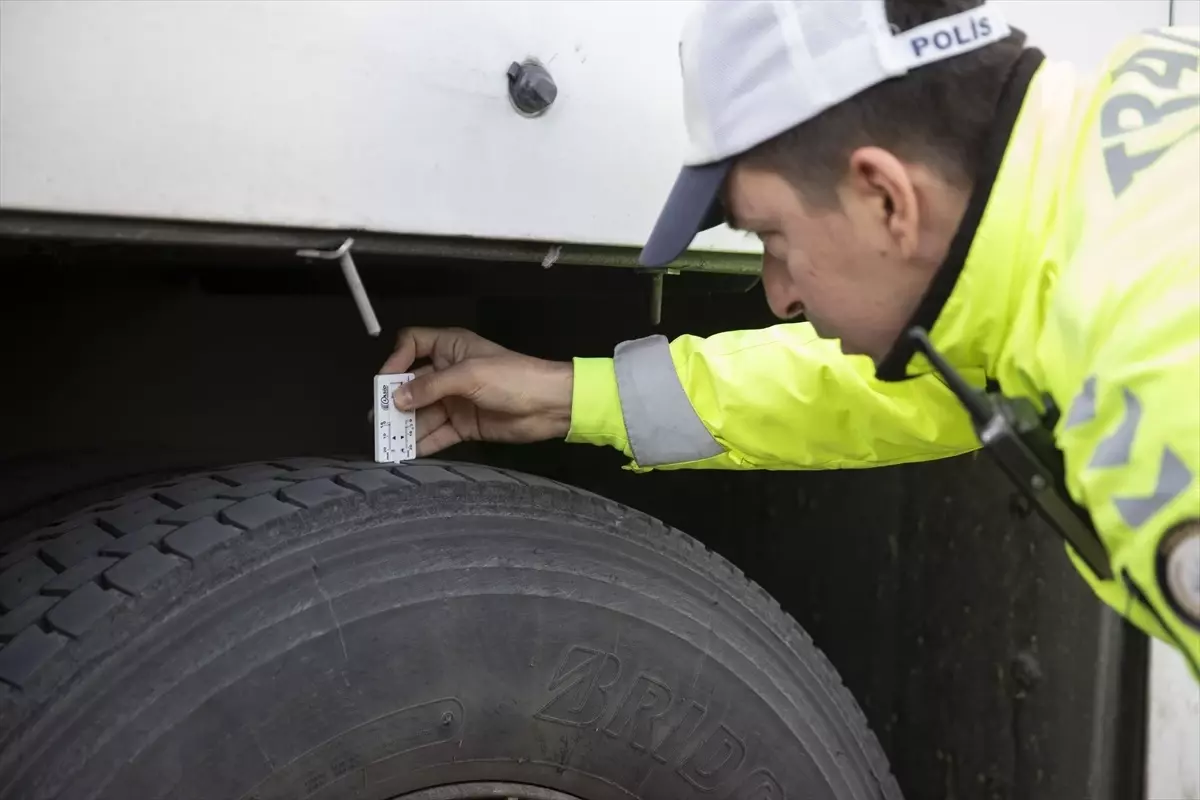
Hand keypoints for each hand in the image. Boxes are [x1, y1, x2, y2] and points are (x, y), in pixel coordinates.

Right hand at [379, 327, 572, 455]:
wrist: (549, 405)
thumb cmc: (513, 377)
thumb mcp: (468, 375)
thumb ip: (430, 386)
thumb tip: (397, 398)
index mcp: (450, 347)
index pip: (412, 345)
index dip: (396, 360)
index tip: (385, 382)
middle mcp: (448, 372)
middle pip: (412, 384)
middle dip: (394, 401)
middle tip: (378, 419)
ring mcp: (455, 400)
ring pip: (422, 412)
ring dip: (405, 425)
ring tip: (387, 440)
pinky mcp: (464, 425)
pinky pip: (437, 433)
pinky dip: (423, 442)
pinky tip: (408, 452)